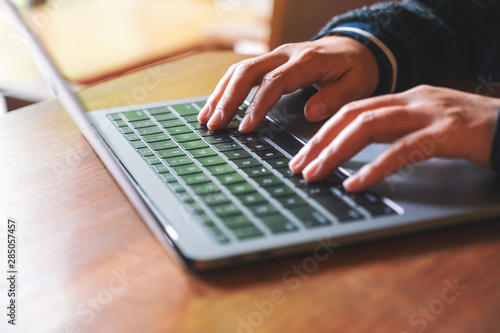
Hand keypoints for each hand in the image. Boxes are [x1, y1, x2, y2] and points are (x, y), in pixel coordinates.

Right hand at [198, 36, 378, 131]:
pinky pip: (242, 72)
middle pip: (247, 72)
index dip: (257, 105)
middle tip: (215, 124)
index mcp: (306, 60)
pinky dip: (226, 89)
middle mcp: (285, 54)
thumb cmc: (356, 67)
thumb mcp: (357, 83)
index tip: (245, 127)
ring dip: (220, 94)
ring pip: (239, 70)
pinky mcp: (270, 62)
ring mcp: (275, 56)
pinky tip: (216, 105)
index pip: (274, 82)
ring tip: (206, 118)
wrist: (356, 47)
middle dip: (228, 99)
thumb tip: (310, 112)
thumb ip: (336, 97)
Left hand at [289, 85, 499, 191]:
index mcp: (401, 99)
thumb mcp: (421, 126)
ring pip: (370, 126)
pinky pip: (403, 150)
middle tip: (298, 167)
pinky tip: (356, 183)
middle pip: (352, 115)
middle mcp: (410, 101)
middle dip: (320, 142)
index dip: (322, 132)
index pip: (351, 110)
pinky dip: (375, 167)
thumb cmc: (466, 131)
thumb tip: (352, 152)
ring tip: (316, 174)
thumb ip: (391, 133)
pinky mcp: (446, 133)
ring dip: (337, 152)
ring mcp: (428, 114)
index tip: (301, 155)